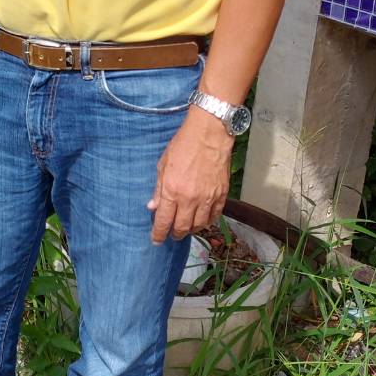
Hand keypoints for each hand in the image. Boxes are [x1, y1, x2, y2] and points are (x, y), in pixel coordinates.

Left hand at [148, 108, 233, 243]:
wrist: (209, 135)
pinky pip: (215, 216)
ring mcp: (208, 198)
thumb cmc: (182, 146)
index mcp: (173, 191)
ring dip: (191, 230)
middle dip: (175, 234)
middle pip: (182, 227)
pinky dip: (207, 222)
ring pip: (200, 225)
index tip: (156, 240)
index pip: (164, 221)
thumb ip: (159, 189)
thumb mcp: (163, 165)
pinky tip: (202, 221)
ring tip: (185, 228)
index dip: (159, 233)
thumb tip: (153, 207)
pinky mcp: (222, 195)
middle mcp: (190, 199)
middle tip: (171, 235)